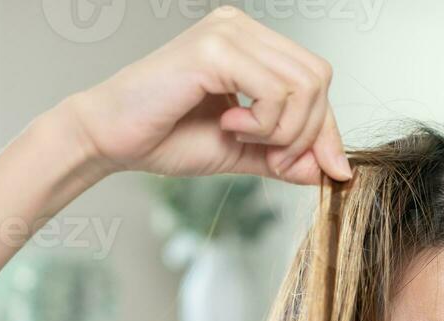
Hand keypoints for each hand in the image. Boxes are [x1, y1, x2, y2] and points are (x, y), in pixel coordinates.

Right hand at [58, 6, 349, 184]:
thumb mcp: (243, 150)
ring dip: (285, 130)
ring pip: (304, 84)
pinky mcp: (214, 49)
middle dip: (308, 132)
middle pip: (319, 78)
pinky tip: (229, 125)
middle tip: (274, 158)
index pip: (315, 78)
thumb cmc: (165, 137)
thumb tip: (331, 170)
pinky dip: (264, 123)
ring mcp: (228, 32)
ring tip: (244, 138)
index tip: (327, 170)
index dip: (327, 128)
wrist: (111, 140)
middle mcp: (241, 28)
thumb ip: (286, 155)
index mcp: (250, 43)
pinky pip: (275, 91)